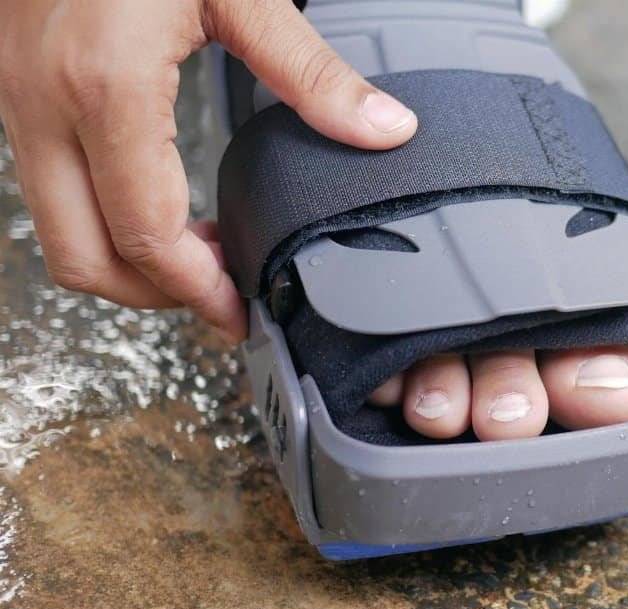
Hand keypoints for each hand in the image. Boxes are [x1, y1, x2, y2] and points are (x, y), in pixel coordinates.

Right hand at [0, 0, 418, 341]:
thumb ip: (311, 72)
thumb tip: (383, 129)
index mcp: (104, 88)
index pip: (144, 235)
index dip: (196, 291)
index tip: (240, 311)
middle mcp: (41, 104)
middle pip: (83, 257)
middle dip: (155, 296)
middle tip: (221, 300)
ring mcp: (17, 98)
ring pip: (57, 229)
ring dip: (127, 260)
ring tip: (199, 261)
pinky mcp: (15, 87)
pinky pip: (50, 187)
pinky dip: (103, 218)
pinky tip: (158, 207)